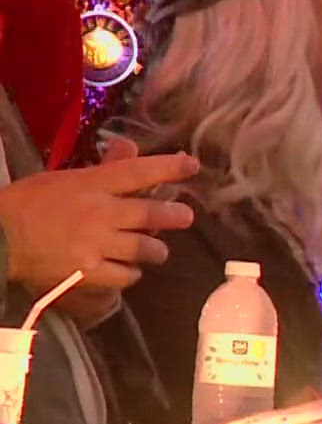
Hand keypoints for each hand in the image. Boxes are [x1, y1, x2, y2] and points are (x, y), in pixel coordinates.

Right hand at [0, 140, 197, 314]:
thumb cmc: (28, 204)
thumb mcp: (64, 178)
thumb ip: (103, 169)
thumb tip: (131, 148)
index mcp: (92, 184)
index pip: (139, 171)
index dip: (169, 168)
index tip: (192, 166)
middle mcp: (100, 213)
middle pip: (153, 214)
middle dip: (176, 216)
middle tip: (184, 217)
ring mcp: (95, 244)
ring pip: (147, 249)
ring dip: (155, 250)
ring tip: (153, 250)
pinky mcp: (89, 272)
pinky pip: (127, 275)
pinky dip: (131, 273)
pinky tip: (126, 269)